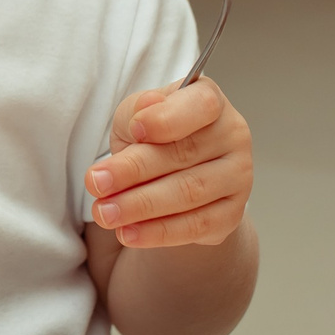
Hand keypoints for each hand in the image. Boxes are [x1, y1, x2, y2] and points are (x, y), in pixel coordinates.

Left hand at [88, 80, 252, 247]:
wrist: (172, 173)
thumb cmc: (154, 135)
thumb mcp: (136, 114)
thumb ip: (138, 111)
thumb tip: (145, 110)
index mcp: (211, 101)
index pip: (200, 105)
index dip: (166, 119)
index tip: (134, 130)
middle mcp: (232, 136)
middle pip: (184, 154)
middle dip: (134, 171)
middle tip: (96, 183)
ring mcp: (237, 177)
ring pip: (189, 193)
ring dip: (140, 206)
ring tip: (105, 212)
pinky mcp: (231, 214)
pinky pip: (195, 226)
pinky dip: (158, 232)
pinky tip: (129, 232)